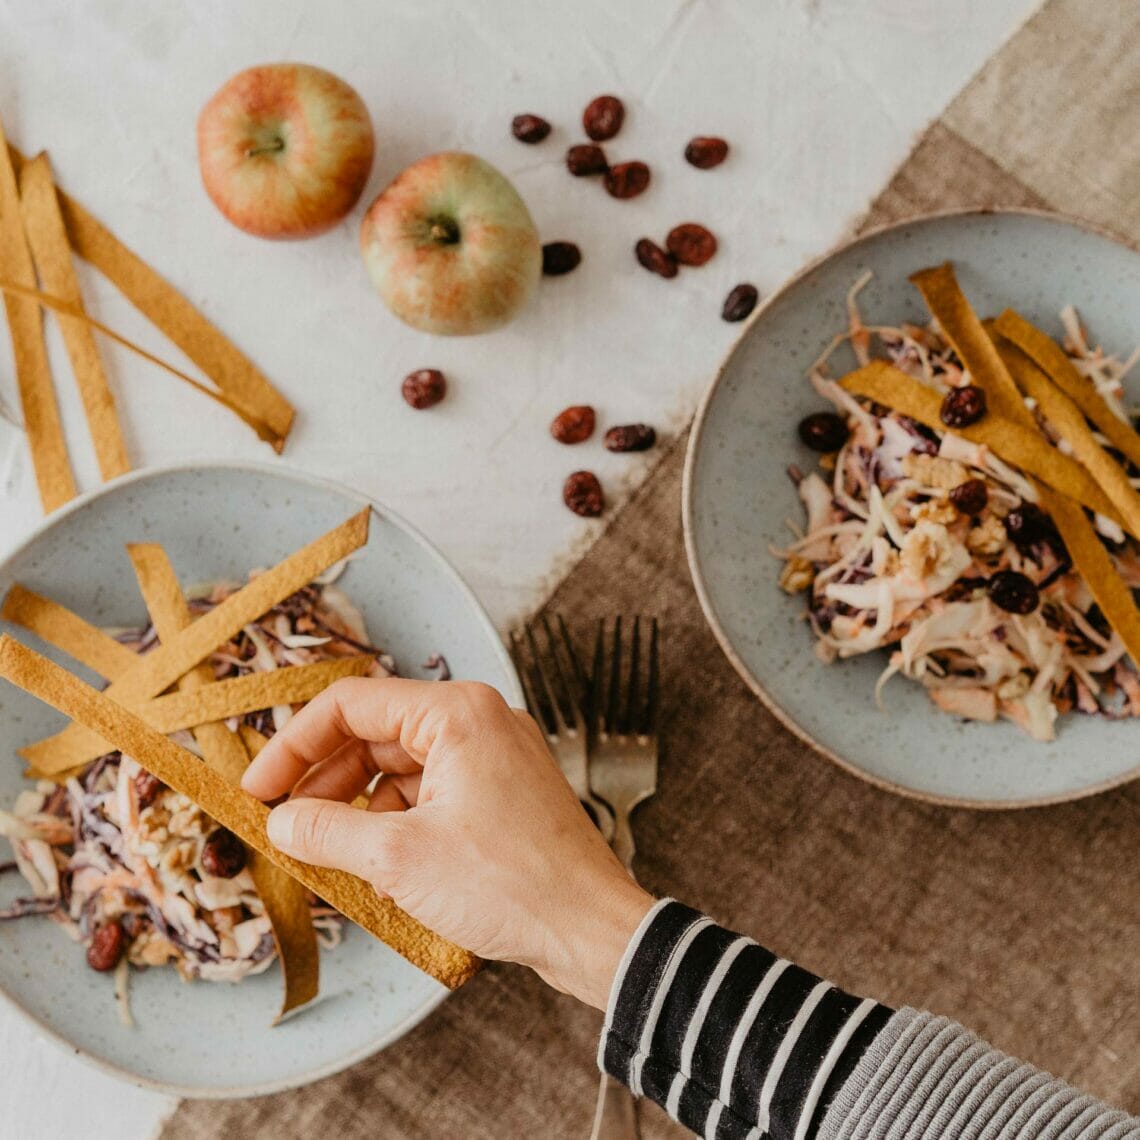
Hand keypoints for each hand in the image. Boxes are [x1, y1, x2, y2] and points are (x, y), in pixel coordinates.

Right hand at [241, 677, 653, 1008]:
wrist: (591, 929)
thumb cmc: (511, 884)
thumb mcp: (399, 858)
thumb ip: (328, 831)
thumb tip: (281, 821)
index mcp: (456, 713)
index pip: (351, 705)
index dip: (294, 746)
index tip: (258, 789)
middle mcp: (478, 722)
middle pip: (375, 735)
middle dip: (325, 781)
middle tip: (284, 826)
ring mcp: (494, 757)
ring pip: (401, 769)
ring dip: (359, 807)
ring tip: (329, 854)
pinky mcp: (502, 794)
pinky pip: (431, 794)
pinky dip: (397, 823)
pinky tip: (380, 867)